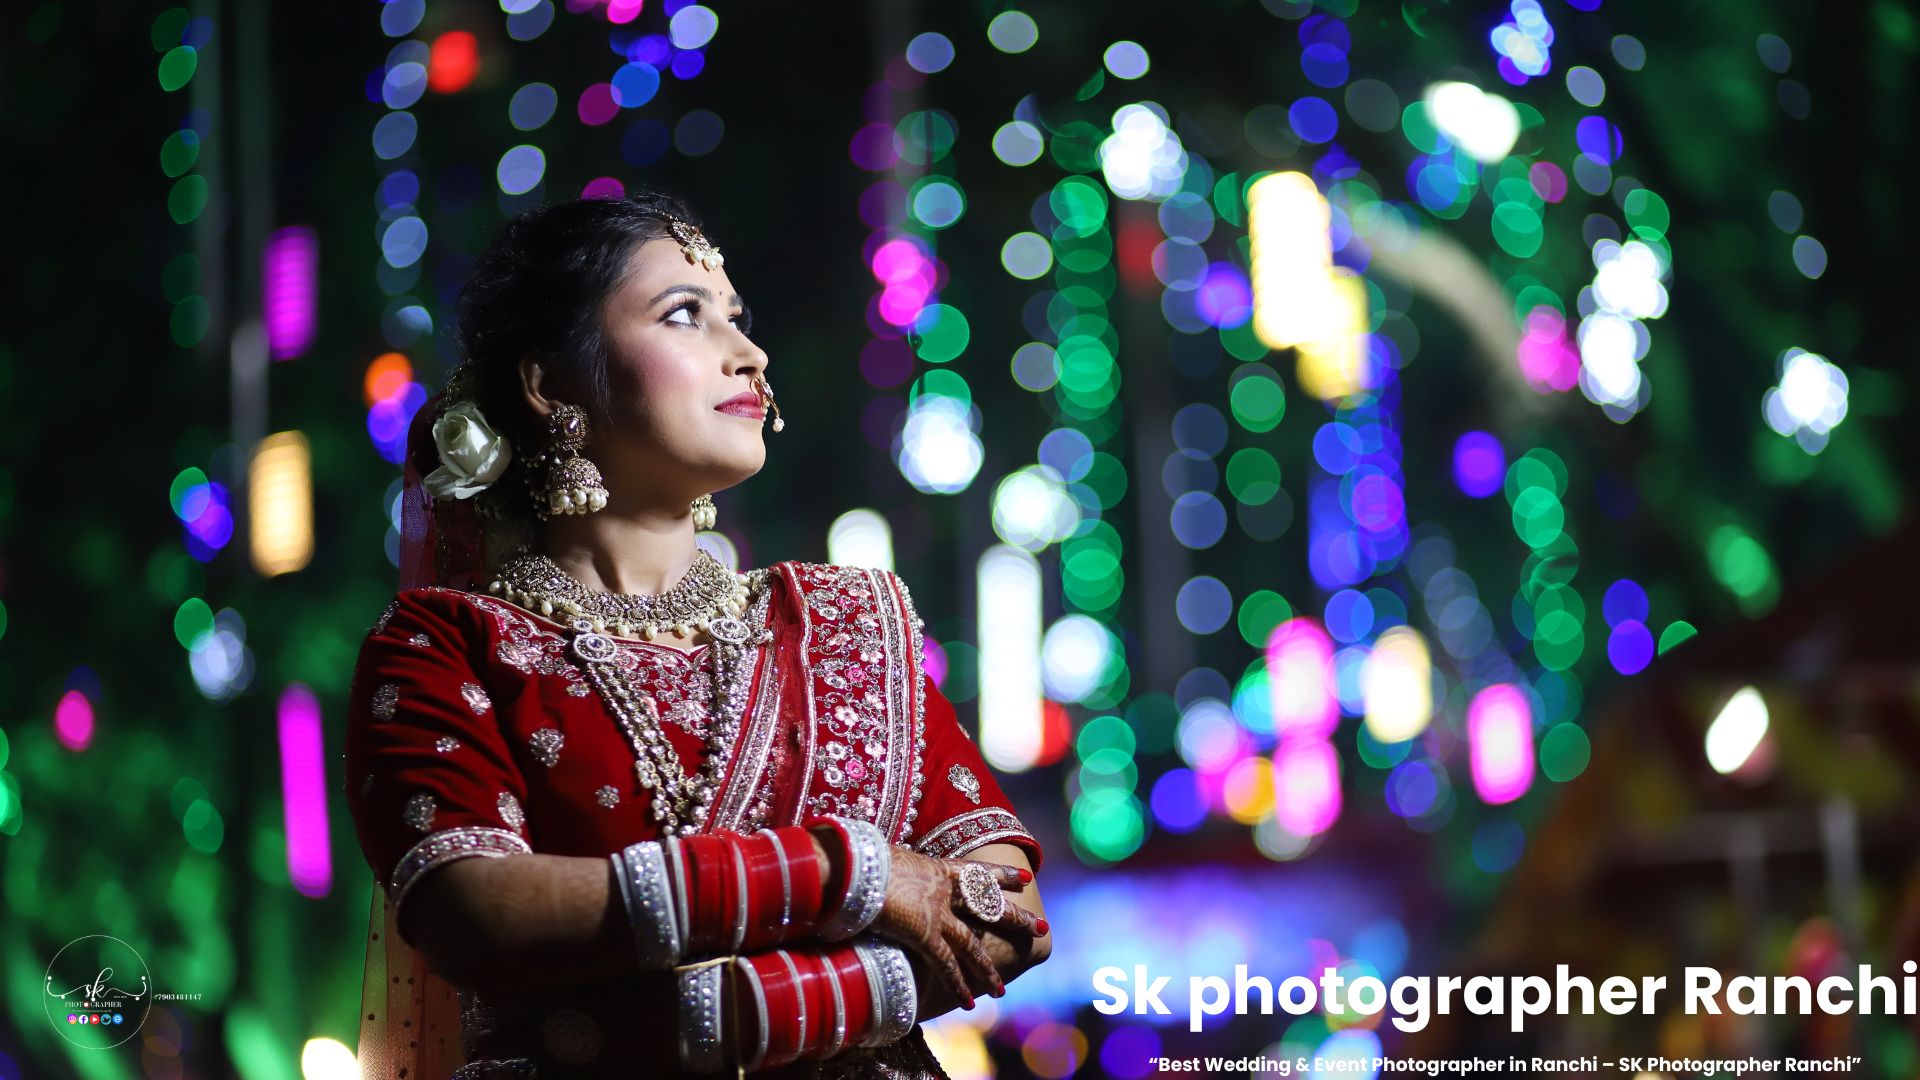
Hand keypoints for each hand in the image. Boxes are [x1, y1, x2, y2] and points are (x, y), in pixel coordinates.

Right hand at [870, 848, 1031, 1008]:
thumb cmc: (860, 858)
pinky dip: (957, 984)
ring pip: (971, 944)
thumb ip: (890, 868)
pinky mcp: (925, 933)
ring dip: (986, 969)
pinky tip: (969, 1004)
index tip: (1025, 877)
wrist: (856, 866)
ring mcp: (937, 913)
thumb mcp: (882, 858)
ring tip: (1002, 990)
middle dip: (1015, 918)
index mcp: (935, 868)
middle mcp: (943, 891)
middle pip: (988, 907)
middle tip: (1040, 927)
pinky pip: (946, 965)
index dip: (1002, 875)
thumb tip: (874, 869)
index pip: (976, 872)